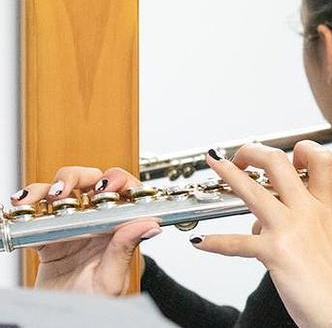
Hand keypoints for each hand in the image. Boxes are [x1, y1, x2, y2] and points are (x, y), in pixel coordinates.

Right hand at [10, 167, 160, 294]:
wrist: (69, 321)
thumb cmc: (97, 300)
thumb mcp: (113, 278)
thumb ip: (125, 249)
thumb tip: (148, 224)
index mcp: (118, 227)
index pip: (125, 191)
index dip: (118, 180)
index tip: (108, 185)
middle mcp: (97, 222)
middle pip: (91, 182)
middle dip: (78, 177)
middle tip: (64, 189)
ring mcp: (71, 226)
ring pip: (62, 192)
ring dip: (49, 187)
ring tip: (42, 198)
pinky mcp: (47, 236)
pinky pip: (37, 214)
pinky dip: (28, 205)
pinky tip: (23, 206)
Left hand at [194, 141, 331, 327]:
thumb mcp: (326, 239)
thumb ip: (294, 223)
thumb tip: (262, 222)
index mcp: (323, 207)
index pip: (321, 160)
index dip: (302, 150)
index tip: (286, 154)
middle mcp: (307, 212)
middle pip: (279, 163)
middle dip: (253, 152)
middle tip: (240, 154)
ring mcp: (291, 229)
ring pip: (254, 191)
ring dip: (228, 175)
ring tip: (214, 164)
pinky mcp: (275, 253)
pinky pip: (238, 244)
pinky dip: (216, 243)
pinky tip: (201, 242)